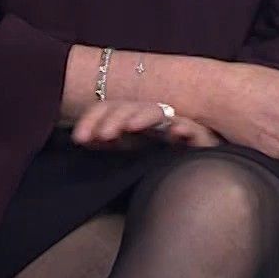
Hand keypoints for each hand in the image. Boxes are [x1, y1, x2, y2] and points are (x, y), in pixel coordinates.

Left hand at [71, 100, 220, 151]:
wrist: (199, 170)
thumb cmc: (160, 156)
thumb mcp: (128, 149)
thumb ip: (107, 141)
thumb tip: (81, 137)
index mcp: (131, 118)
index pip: (109, 108)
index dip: (93, 119)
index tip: (79, 138)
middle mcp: (151, 116)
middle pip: (130, 108)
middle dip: (114, 119)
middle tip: (103, 135)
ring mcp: (174, 123)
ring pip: (156, 113)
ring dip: (142, 118)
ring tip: (130, 128)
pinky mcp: (199, 137)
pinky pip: (193, 129)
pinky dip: (185, 129)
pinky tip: (176, 134)